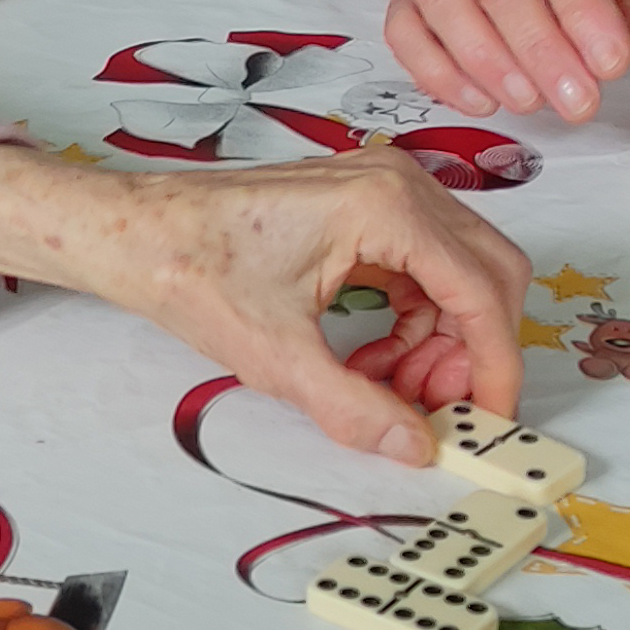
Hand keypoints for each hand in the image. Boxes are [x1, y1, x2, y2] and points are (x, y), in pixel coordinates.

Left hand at [0, 144, 532, 460]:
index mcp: (386, 206)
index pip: (480, 290)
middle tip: (436, 409)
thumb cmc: (192, 269)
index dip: (493, 365)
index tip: (489, 420)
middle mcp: (398, 183)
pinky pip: (423, 266)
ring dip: (441, 340)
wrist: (136, 231)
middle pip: (486, 273)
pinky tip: (374, 361)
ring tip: (391, 390)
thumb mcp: (277, 357)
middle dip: (472, 350)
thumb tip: (417, 446)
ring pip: (458, 272)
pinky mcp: (365, 205)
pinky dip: (414, 319)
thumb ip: (355, 408)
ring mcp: (383, 187)